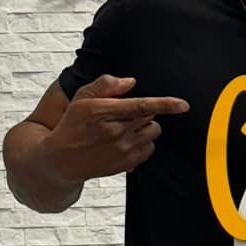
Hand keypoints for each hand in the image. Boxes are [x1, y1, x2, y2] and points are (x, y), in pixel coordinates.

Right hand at [44, 74, 188, 181]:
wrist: (62, 159)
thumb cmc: (73, 124)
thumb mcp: (82, 98)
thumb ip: (105, 85)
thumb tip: (131, 82)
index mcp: (103, 112)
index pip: (140, 106)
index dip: (165, 104)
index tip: (183, 105)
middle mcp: (115, 132)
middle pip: (150, 116)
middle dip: (143, 111)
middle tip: (124, 114)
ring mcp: (122, 150)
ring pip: (153, 132)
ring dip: (146, 127)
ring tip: (126, 128)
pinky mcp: (127, 164)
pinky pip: (150, 148)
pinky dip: (144, 143)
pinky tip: (125, 142)